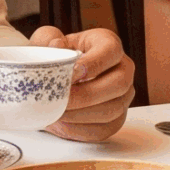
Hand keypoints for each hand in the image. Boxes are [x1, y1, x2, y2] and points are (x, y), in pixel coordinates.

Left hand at [30, 26, 135, 140]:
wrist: (54, 81)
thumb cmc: (53, 59)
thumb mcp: (46, 42)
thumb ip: (47, 38)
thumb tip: (56, 46)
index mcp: (108, 45)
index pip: (111, 51)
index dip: (94, 63)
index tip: (72, 74)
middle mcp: (123, 70)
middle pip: (119, 84)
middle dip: (87, 95)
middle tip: (60, 100)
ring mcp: (122, 97)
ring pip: (112, 110)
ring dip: (80, 115)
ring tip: (55, 114)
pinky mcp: (115, 120)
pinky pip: (103, 130)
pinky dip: (79, 130)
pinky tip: (60, 124)